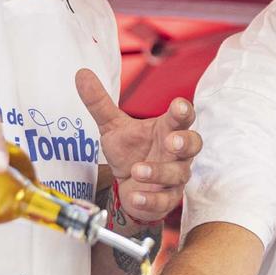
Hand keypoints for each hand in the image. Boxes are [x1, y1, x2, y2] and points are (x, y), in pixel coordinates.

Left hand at [77, 72, 200, 221]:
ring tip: (136, 170)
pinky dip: (150, 199)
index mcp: (167, 129)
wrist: (128, 186)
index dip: (183, 111)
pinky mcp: (166, 198)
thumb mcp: (112, 126)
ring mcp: (174, 176)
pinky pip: (165, 201)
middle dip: (185, 143)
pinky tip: (136, 195)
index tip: (178, 106)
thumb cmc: (130, 151)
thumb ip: (99, 102)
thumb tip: (81, 73)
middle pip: (194, 144)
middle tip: (171, 142)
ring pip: (178, 174)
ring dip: (159, 172)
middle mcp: (176, 153)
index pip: (182, 117)